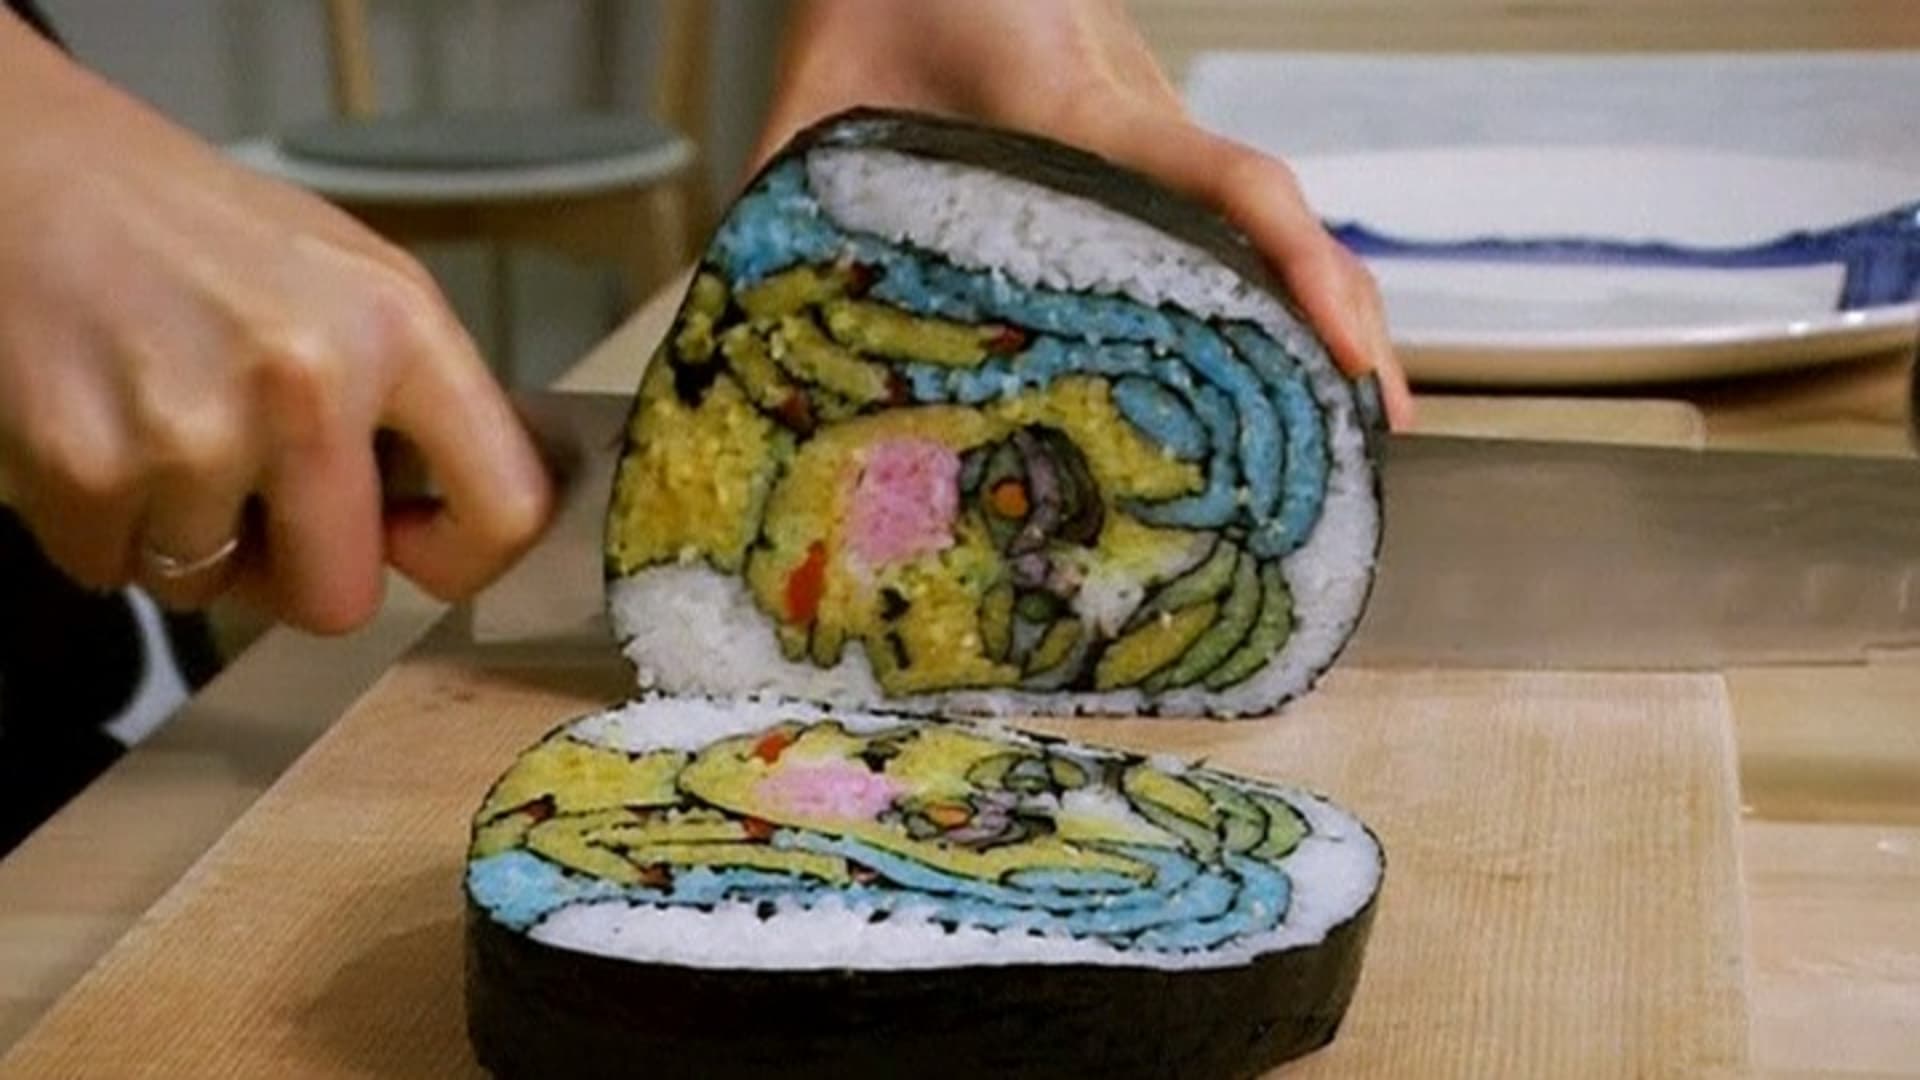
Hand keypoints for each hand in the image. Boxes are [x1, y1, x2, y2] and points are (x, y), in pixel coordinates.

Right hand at [0, 16, 553, 632]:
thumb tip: (447, 525)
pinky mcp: (86, 466)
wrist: (24, 167)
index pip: (505, 508)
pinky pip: (112, 571)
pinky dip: (101, 527)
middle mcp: (311, 382)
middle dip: (296, 573)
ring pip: (210, 587)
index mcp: (401, 328)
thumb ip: (411, 399)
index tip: (417, 552)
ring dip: (182, 536)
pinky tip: (101, 430)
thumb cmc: (195, 232)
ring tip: (161, 428)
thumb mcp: (350, 279)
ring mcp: (195, 431)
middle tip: (258, 507)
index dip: (464, 562)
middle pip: (341, 599)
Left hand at [752, 0, 1414, 429]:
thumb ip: (785, 204)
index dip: (1301, 270)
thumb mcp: (824, 105)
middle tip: (1375, 436)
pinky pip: (1224, 212)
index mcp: (1084, 114)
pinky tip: (1263, 353)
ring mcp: (1155, 128)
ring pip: (1269, 218)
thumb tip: (729, 323)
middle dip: (1346, 324)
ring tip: (1346, 420)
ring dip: (1323, 307)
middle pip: (1282, 221)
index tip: (1345, 356)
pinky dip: (1267, 276)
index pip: (1229, 186)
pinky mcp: (1139, 134)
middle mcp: (1147, 125)